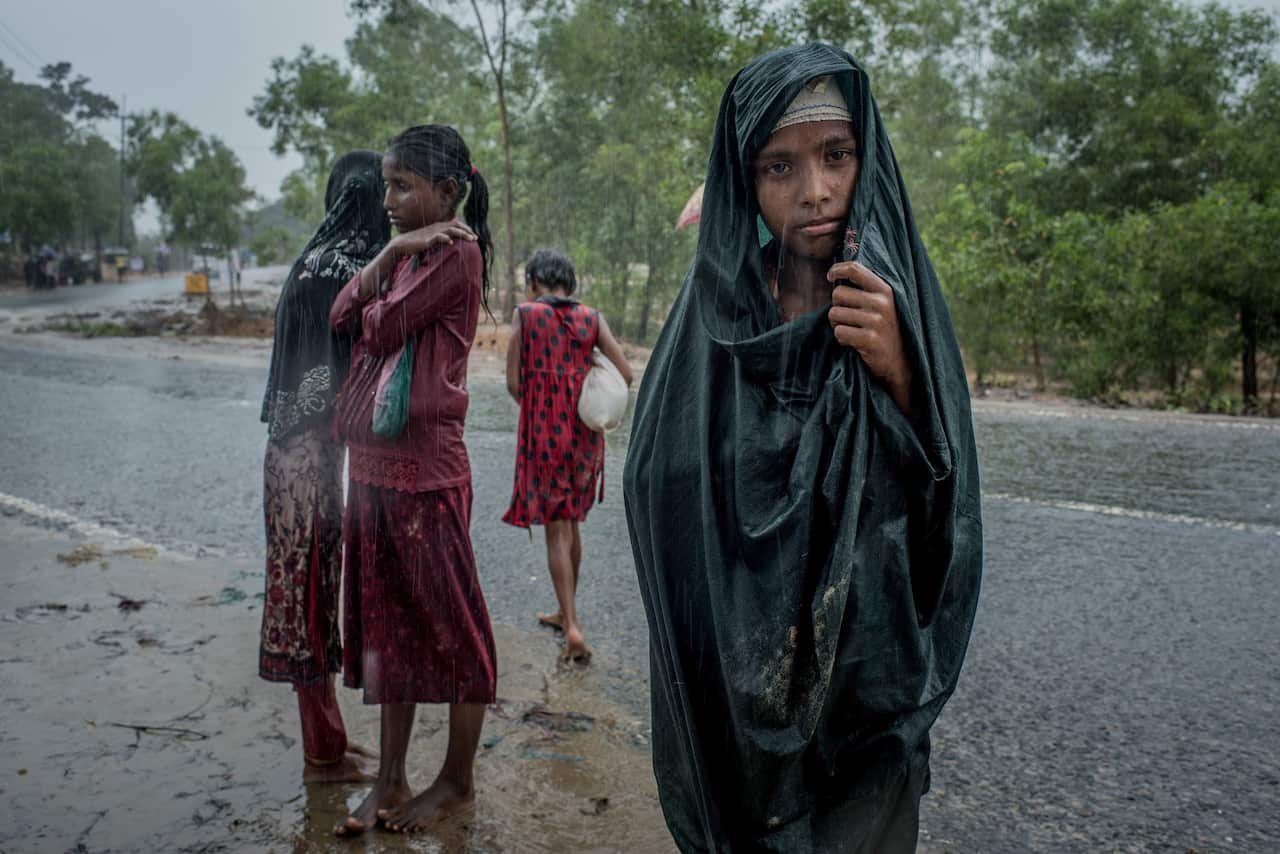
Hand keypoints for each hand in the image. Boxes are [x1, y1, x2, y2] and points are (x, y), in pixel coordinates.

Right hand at [391, 221, 475, 257]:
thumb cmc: (417, 244)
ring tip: (470, 239)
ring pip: (451, 230)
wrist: (402, 244)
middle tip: (475, 238)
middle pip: (456, 225)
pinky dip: (445, 238)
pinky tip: (451, 242)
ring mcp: (433, 232)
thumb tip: (451, 244)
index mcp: (439, 226)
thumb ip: (441, 240)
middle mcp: (438, 227)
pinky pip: (438, 237)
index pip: (456, 224)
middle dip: (467, 231)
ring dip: (462, 234)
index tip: (474, 237)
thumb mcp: (432, 240)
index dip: (466, 229)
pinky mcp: (427, 239)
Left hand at [827, 261, 912, 413]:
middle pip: (838, 294)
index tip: (830, 276)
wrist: (902, 363)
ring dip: (838, 325)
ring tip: (853, 331)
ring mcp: (876, 321)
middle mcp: (881, 303)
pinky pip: (839, 332)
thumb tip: (837, 273)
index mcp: (885, 290)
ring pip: (834, 314)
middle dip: (837, 307)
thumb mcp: (883, 305)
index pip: (856, 269)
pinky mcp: (869, 339)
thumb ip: (866, 290)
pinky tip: (855, 343)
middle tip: (848, 319)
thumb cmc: (886, 330)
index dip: (838, 270)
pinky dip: (841, 339)